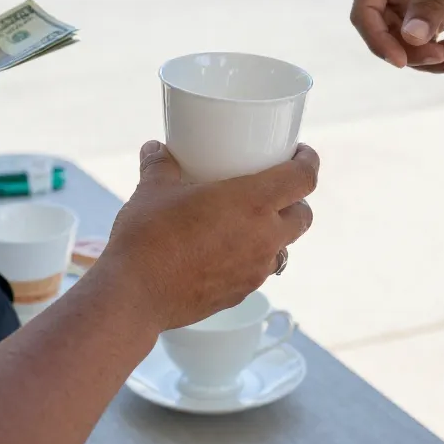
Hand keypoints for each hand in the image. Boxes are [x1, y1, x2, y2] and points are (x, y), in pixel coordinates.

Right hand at [96, 141, 318, 331]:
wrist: (135, 294)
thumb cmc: (148, 236)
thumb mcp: (152, 190)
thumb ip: (160, 165)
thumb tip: (155, 149)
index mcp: (253, 202)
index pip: (303, 178)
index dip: (308, 162)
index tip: (300, 153)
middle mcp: (264, 237)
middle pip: (303, 216)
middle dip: (296, 201)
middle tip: (275, 189)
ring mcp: (255, 270)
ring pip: (284, 248)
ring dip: (276, 233)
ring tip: (250, 223)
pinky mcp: (241, 294)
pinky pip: (259, 271)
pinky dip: (252, 258)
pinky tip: (227, 253)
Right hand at [350, 0, 443, 71]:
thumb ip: (432, 2)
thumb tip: (411, 37)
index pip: (365, 10)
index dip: (377, 39)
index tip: (402, 61)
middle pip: (383, 34)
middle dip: (410, 53)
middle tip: (443, 57)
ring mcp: (404, 6)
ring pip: (402, 47)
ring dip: (428, 59)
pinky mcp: (422, 20)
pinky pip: (421, 48)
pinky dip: (441, 55)